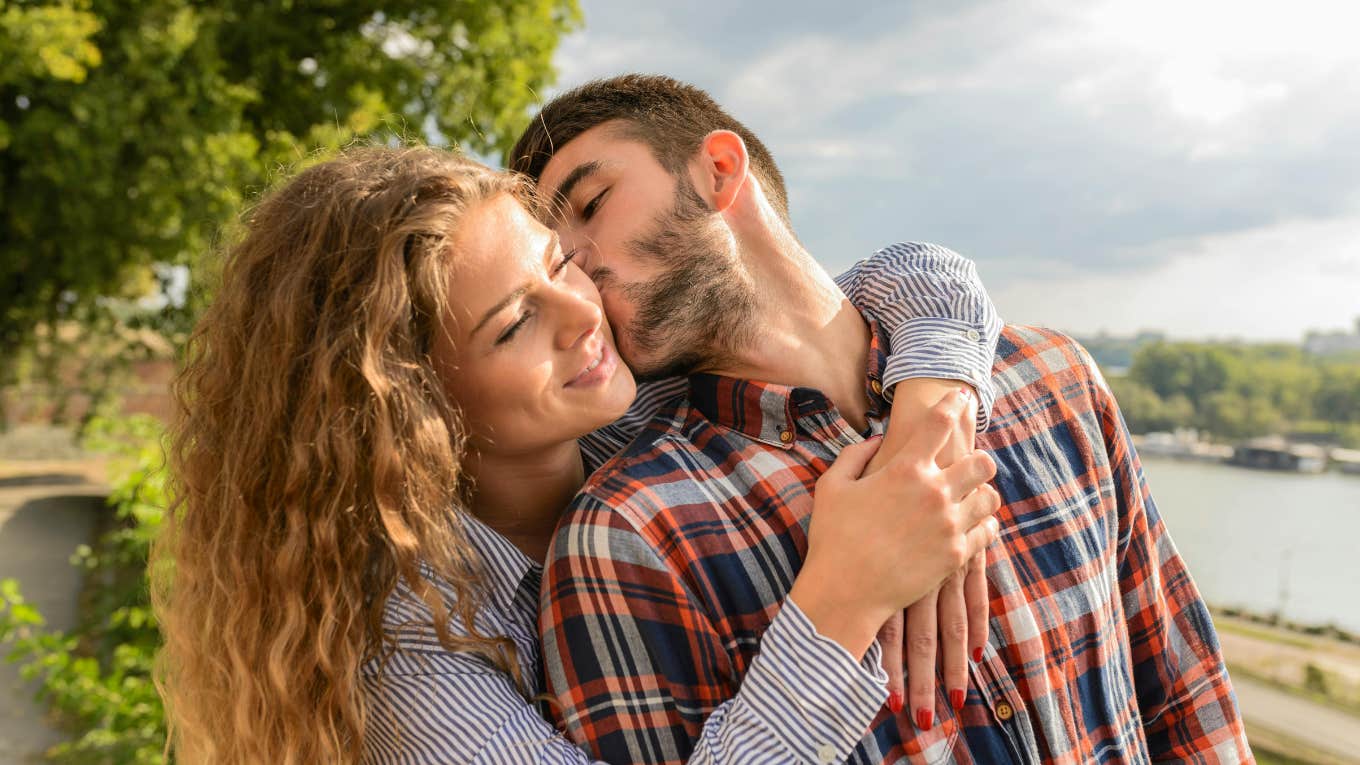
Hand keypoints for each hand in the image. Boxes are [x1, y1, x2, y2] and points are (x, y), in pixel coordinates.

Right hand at [865, 378, 992, 727]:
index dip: (954, 403)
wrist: (845, 592)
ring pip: (990, 497)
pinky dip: (984, 524)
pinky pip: (988, 530)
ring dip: (983, 492)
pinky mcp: (956, 555)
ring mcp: (950, 525)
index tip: (961, 396)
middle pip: (983, 461)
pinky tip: (973, 523)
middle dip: (980, 458)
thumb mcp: (832, 487)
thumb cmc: (833, 537)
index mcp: (905, 469)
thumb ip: (855, 455)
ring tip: (973, 495)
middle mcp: (935, 492)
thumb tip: (877, 441)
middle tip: (972, 463)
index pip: (941, 423)